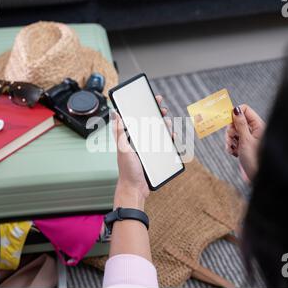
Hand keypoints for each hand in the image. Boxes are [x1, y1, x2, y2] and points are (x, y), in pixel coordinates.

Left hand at [112, 95, 170, 210]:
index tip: (152, 99)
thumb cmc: (127, 170)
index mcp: (130, 138)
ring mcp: (148, 148)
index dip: (144, 107)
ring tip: (167, 123)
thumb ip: (120, 132)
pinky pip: (165, 144)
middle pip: (149, 123)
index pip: (137, 118)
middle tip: (162, 109)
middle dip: (157, 114)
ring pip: (158, 132)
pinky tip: (172, 136)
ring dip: (164, 126)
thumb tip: (115, 114)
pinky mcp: (155, 155)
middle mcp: (139, 141)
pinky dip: (169, 138)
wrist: (135, 188)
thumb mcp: (123, 149)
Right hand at [225, 104, 265, 181]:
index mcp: (258, 125)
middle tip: (231, 138)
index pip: (245, 110)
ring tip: (232, 148)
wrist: (257, 177)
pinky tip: (233, 152)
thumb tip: (236, 110)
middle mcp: (253, 130)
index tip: (229, 123)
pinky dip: (231, 146)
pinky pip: (234, 141)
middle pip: (237, 121)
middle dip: (230, 130)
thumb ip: (240, 124)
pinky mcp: (244, 146)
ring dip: (229, 139)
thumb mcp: (246, 140)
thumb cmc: (255, 160)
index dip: (235, 114)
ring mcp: (248, 138)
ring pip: (233, 132)